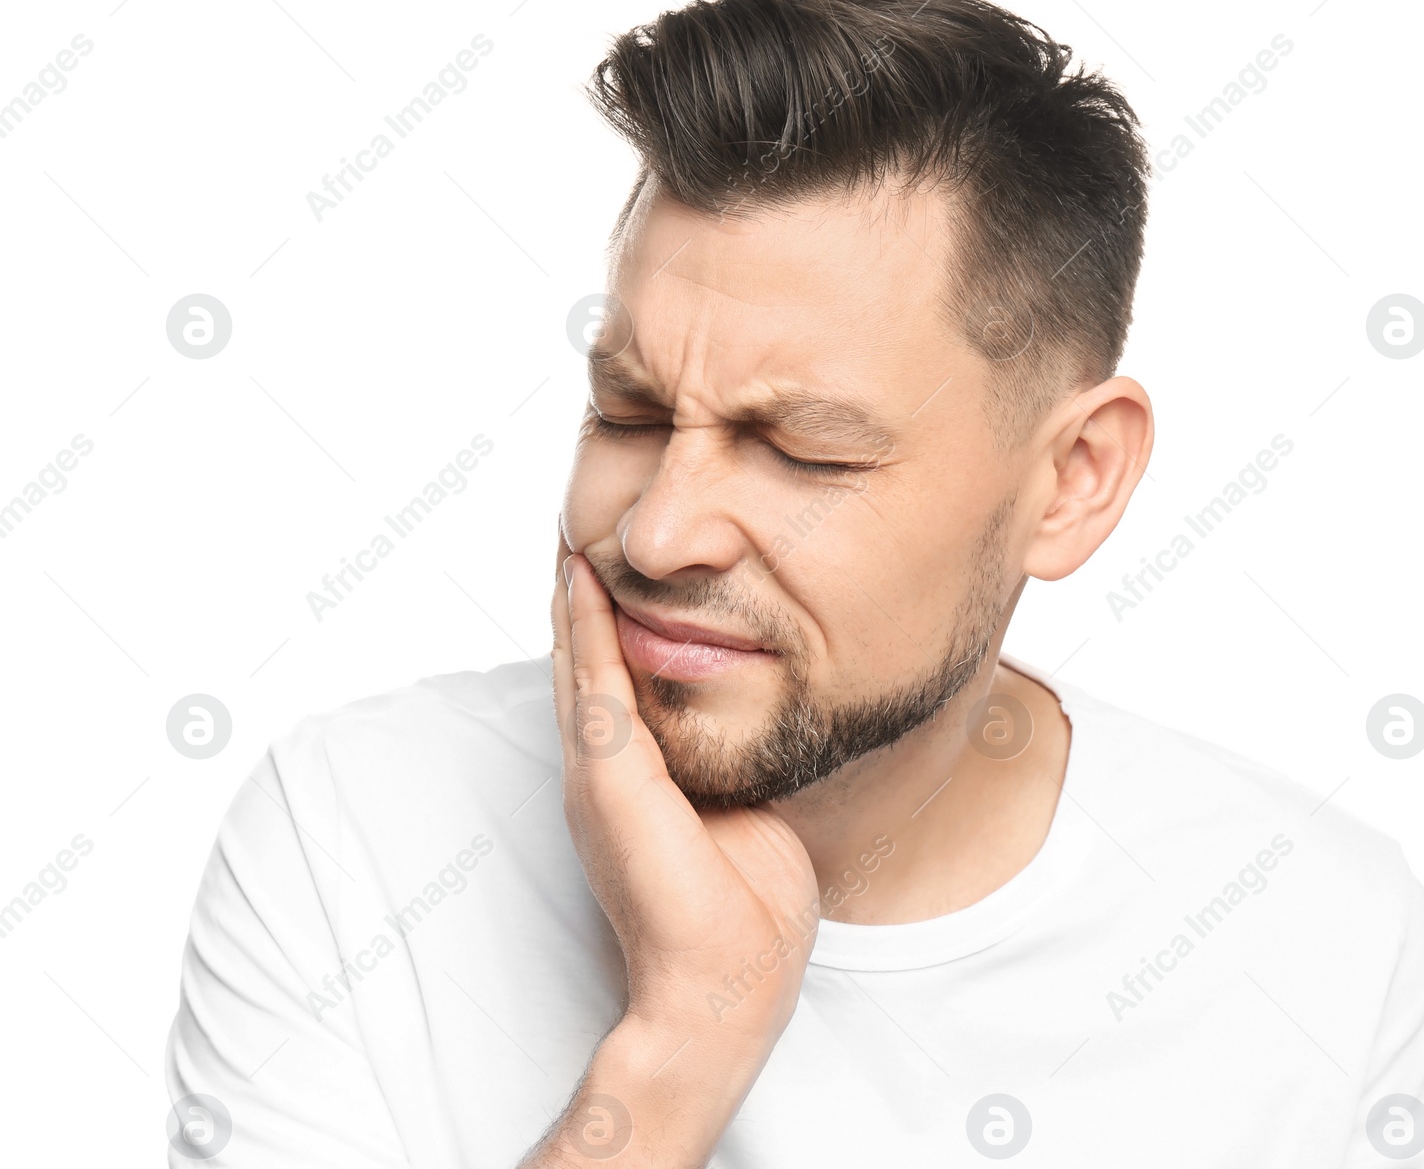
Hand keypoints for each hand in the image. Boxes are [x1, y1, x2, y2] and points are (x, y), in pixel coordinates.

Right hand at [550, 530, 819, 1053]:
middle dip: (581, 602)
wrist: (726, 986)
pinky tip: (583, 584)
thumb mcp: (737, 811)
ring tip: (572, 538)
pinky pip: (594, 687)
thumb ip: (724, 762)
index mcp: (630, 782)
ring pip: (578, 665)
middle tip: (578, 532)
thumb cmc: (743, 911)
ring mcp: (598, 777)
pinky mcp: (610, 782)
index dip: (607, 627)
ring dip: (575, 601)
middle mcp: (602, 772)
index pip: (611, 686)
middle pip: (583, 665)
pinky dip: (587, 632)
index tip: (613, 569)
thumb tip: (755, 715)